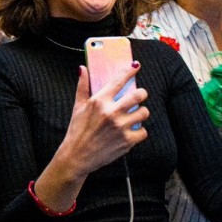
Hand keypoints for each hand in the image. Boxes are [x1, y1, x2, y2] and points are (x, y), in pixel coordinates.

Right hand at [34, 62, 148, 211]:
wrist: (78, 155)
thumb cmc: (77, 129)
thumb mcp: (78, 106)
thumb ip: (82, 86)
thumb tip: (82, 68)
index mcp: (99, 101)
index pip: (118, 81)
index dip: (129, 71)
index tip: (135, 66)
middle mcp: (111, 112)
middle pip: (138, 95)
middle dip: (141, 93)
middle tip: (139, 96)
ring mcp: (121, 127)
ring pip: (144, 113)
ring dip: (141, 112)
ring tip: (134, 115)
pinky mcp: (127, 141)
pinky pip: (143, 131)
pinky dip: (139, 131)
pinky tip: (131, 130)